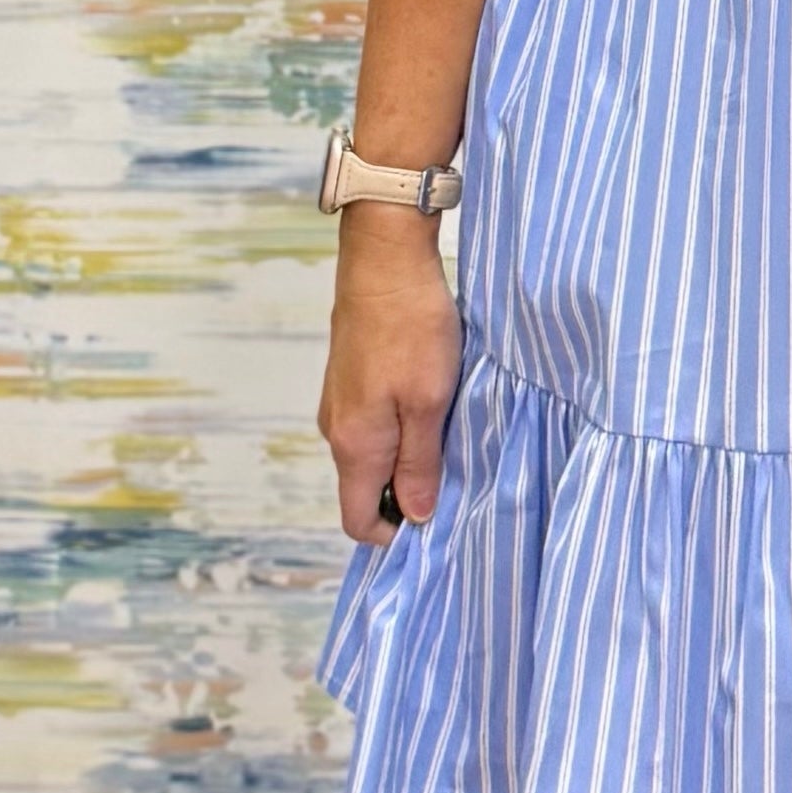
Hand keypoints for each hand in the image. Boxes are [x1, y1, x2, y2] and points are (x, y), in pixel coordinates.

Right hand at [319, 216, 461, 542]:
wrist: (384, 260)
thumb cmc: (412, 329)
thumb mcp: (430, 403)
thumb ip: (420, 464)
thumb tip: (413, 515)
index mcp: (355, 445)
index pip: (357, 520)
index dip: (393, 532)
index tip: (434, 519)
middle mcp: (337, 431)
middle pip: (364, 488)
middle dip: (405, 494)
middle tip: (454, 474)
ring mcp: (339, 403)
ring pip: (372, 455)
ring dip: (407, 457)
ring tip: (448, 433)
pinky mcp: (349, 380)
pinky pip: (372, 425)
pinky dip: (400, 428)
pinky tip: (431, 405)